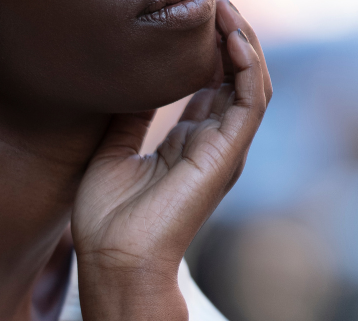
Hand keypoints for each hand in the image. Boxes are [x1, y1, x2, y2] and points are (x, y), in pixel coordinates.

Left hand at [72, 2, 271, 280]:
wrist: (113, 258)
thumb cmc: (107, 217)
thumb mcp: (112, 150)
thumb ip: (129, 115)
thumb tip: (126, 80)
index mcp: (188, 143)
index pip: (210, 83)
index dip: (205, 46)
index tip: (190, 15)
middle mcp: (212, 142)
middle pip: (234, 75)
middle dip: (227, 34)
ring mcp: (224, 148)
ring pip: (250, 80)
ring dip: (241, 40)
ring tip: (223, 6)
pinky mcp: (227, 154)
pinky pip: (250, 99)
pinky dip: (246, 64)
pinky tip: (229, 35)